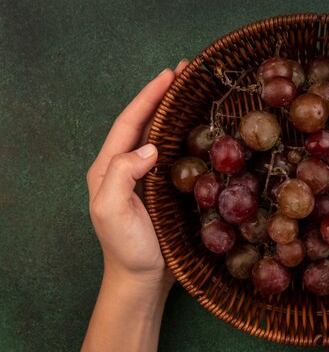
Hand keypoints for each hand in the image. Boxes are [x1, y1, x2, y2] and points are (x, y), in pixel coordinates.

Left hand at [86, 60, 188, 293]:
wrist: (142, 279)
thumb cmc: (126, 248)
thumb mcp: (111, 211)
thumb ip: (121, 175)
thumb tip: (149, 147)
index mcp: (108, 168)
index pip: (129, 123)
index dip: (148, 97)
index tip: (169, 76)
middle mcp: (125, 167)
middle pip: (143, 122)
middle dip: (162, 95)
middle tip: (185, 72)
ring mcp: (144, 177)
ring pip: (158, 134)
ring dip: (173, 111)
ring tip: (192, 91)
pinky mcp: (161, 188)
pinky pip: (172, 153)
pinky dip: (182, 134)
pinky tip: (197, 127)